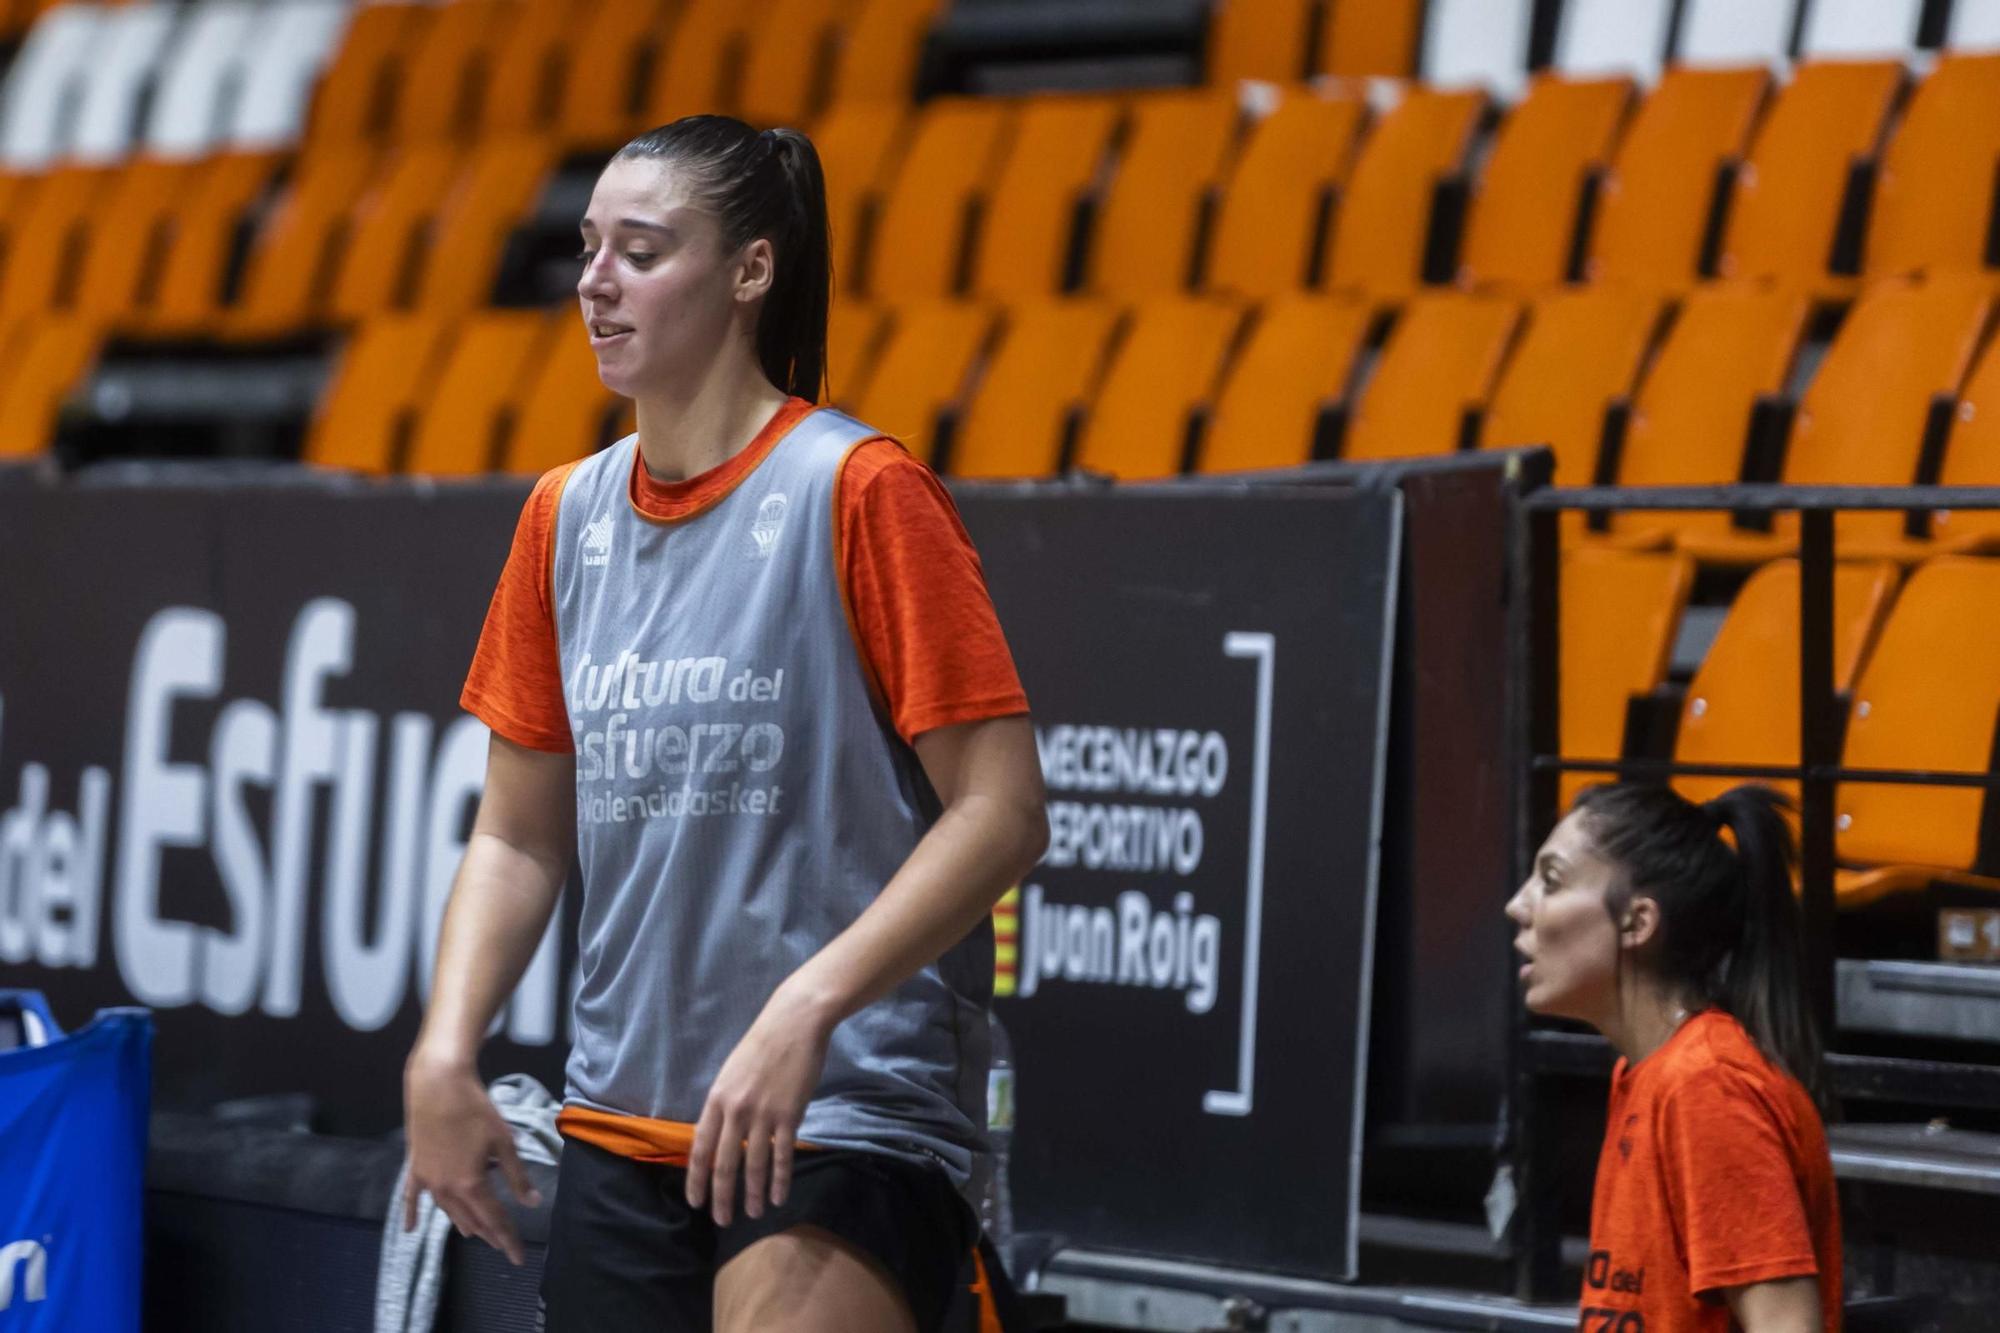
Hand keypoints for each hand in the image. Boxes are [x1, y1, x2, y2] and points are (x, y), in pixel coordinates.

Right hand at [402, 1052, 540, 1264]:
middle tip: (503, 1243)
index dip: (507, 1238)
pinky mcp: (415, 1167)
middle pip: (470, 1218)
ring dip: (462, 1222)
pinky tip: (410, 1229)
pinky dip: (412, 1214)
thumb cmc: (476, 1109)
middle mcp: (445, 1189)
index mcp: (470, 1184)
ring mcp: (427, 1180)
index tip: (518, 1257)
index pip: (493, 1219)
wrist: (438, 1084)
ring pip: (447, 1210)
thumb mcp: (504, 1142)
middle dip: (489, 1232)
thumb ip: (517, 1176)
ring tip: (475, 1233)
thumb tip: (532, 1202)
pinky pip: (413, 1197)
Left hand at [686, 983, 835, 1224]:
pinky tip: (777, 1197)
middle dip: (721, 1196)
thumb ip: (724, 1104)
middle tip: (721, 1220)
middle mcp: (735, 1110)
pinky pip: (782, 1155)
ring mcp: (763, 1113)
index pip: (700, 1148)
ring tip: (752, 1214)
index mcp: (717, 1099)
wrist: (794, 1023)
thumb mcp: (731, 1073)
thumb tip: (719, 1135)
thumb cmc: (763, 1046)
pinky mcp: (789, 1114)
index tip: (696, 1202)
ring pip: (753, 1164)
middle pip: (723, 1163)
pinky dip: (779, 1179)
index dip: (697, 1179)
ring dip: (752, 1193)